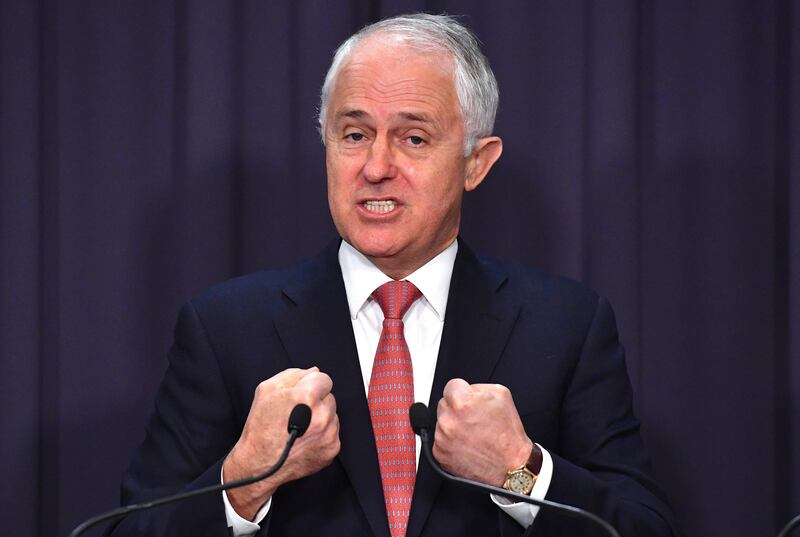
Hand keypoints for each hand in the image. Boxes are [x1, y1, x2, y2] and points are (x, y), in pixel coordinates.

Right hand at [223, 367, 339, 519]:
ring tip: (300, 427)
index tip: (303, 394)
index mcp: (307, 396)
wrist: (259, 463)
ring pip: (332, 415)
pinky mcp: (332, 449)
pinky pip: (333, 433)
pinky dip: (322, 434)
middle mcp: (322, 415)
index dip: (311, 385)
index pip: (325, 379)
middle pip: (329, 397)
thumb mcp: (268, 389)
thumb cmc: (261, 426)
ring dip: (321, 417)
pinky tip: (305, 439)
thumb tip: (313, 372)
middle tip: (298, 412)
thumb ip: (293, 374)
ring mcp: (329, 434)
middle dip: (316, 401)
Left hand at [433, 378, 532, 486]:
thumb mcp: (500, 395)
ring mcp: (442, 438)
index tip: (468, 399)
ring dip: (453, 425)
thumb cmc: (507, 434)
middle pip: (445, 404)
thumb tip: (466, 389)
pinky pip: (441, 440)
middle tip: (474, 419)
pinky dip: (451, 442)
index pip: (451, 386)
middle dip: (457, 408)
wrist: (510, 465)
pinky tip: (467, 444)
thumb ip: (477, 387)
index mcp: (461, 402)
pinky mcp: (440, 454)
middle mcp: (448, 420)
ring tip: (473, 434)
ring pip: (443, 422)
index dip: (463, 391)